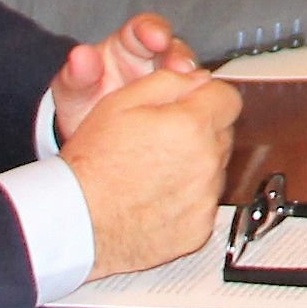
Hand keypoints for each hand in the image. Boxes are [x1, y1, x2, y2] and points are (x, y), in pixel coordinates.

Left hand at [51, 14, 189, 132]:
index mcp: (129, 44)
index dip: (154, 30)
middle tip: (182, 69)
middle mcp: (154, 60)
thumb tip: (80, 55)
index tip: (158, 39)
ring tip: (192, 93)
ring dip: (193, 82)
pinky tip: (194, 115)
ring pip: (189, 76)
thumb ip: (76, 73)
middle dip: (181, 57)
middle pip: (176, 49)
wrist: (88, 141)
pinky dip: (195, 106)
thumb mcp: (73, 90)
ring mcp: (169, 83)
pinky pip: (192, 102)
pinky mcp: (178, 105)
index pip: (146, 28)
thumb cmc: (81, 103)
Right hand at [59, 52, 239, 274]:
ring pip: (215, 170)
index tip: (191, 104)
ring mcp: (205, 199)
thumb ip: (168, 81)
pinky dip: (187, 200)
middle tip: (161, 139)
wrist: (77, 222)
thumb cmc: (92, 164)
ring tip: (153, 171)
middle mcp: (207, 162)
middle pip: (223, 134)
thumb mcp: (120, 102)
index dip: (207, 97)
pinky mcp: (199, 229)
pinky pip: (204, 205)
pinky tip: (156, 198)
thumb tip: (198, 79)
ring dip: (195, 165)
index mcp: (192, 125)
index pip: (228, 98)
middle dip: (200, 131)